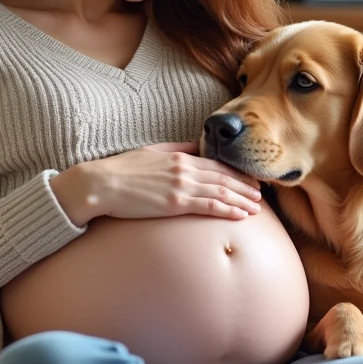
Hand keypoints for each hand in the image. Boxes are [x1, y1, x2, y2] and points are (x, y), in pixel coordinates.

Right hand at [50, 142, 262, 225]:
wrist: (100, 185)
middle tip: (261, 193)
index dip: (236, 171)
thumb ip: (175, 150)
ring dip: (242, 199)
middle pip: (224, 177)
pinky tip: (241, 215)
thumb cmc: (121, 170)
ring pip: (221, 192)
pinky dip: (229, 209)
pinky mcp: (175, 203)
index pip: (216, 163)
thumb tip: (193, 148)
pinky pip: (210, 206)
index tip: (250, 178)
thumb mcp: (151, 152)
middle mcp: (184, 168)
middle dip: (245, 185)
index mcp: (179, 156)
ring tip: (256, 207)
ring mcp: (181, 185)